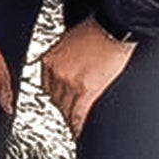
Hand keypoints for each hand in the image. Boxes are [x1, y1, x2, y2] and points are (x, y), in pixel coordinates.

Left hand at [35, 20, 135, 136]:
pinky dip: (77, 125)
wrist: (112, 27)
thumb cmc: (95, 30)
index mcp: (49, 60)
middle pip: (54, 99)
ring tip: (75, 124)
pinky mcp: (87, 89)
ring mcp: (70, 83)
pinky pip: (78, 114)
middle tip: (68, 113)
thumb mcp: (68, 42)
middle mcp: (56, 72)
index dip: (54, 95)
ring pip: (65, 108)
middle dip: (62, 106)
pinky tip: (78, 132)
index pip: (46, 86)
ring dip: (69, 117)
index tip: (59, 100)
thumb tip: (65, 68)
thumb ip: (62, 58)